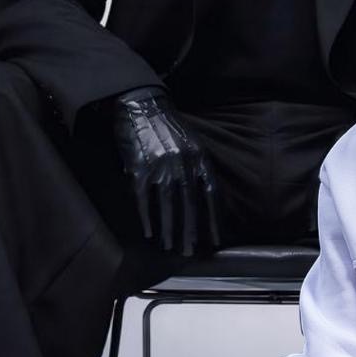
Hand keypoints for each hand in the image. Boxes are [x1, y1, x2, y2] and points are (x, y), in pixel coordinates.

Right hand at [112, 86, 220, 255]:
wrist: (141, 104)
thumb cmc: (168, 127)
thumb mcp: (192, 143)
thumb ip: (199, 167)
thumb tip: (205, 198)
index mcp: (199, 156)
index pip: (211, 193)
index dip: (214, 219)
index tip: (216, 240)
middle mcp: (183, 163)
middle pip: (189, 205)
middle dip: (191, 231)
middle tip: (190, 251)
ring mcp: (160, 166)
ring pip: (168, 206)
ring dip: (170, 229)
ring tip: (171, 247)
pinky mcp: (139, 168)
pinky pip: (144, 199)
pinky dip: (147, 218)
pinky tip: (150, 233)